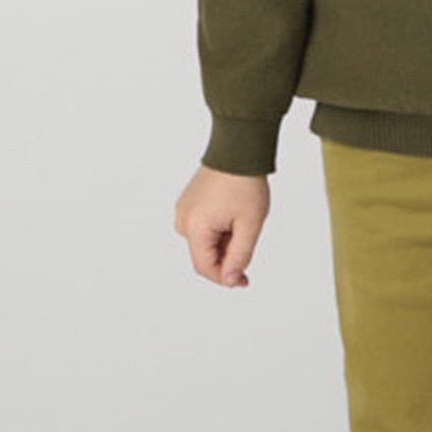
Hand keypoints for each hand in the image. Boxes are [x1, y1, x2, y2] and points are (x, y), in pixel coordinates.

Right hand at [174, 164, 270, 286]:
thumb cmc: (244, 183)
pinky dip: (219, 230)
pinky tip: (233, 216)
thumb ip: (239, 256)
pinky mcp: (188, 203)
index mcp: (194, 227)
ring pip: (205, 242)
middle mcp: (183, 220)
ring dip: (224, 242)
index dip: (225, 278)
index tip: (244, 280)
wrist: (238, 151)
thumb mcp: (249, 225)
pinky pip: (202, 227)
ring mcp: (184, 210)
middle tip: (249, 240)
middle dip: (227, 257)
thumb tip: (231, 279)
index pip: (205, 267)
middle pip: (205, 255)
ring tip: (242, 221)